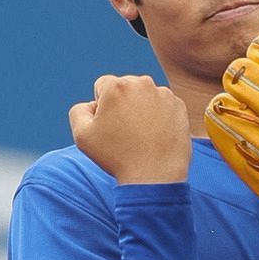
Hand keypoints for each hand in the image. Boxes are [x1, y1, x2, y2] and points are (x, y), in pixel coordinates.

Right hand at [69, 75, 191, 183]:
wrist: (155, 176)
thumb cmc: (117, 157)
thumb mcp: (82, 135)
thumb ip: (79, 110)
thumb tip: (92, 104)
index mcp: (116, 86)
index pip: (103, 86)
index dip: (102, 107)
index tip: (109, 126)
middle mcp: (142, 83)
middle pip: (126, 88)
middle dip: (123, 104)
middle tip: (125, 132)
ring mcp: (164, 95)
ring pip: (145, 96)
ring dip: (141, 109)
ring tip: (141, 136)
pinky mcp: (179, 107)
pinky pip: (164, 106)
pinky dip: (159, 117)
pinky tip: (156, 136)